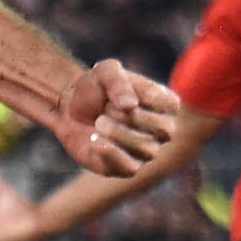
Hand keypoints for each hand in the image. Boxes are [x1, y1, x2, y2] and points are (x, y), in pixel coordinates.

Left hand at [53, 60, 175, 177]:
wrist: (69, 108)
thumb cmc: (95, 88)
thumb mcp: (105, 72)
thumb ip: (119, 82)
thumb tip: (131, 106)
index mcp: (166, 105)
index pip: (170, 105)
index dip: (143, 96)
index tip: (120, 89)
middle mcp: (163, 131)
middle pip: (164, 129)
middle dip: (131, 117)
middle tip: (107, 108)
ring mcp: (148, 151)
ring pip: (147, 149)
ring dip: (117, 133)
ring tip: (98, 122)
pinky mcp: (128, 168)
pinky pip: (130, 168)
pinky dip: (110, 152)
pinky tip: (94, 139)